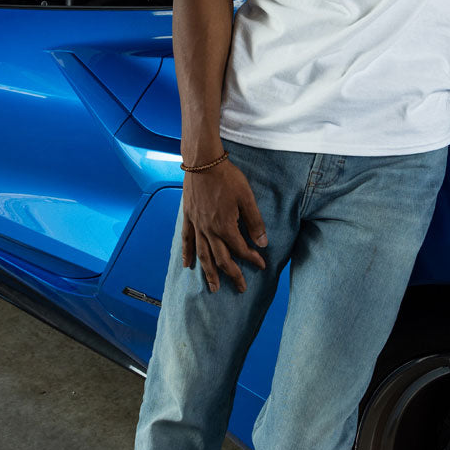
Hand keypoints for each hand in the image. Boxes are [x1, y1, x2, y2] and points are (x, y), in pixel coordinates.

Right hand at [181, 159, 267, 293]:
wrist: (203, 162)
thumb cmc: (227, 177)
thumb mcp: (246, 197)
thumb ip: (254, 221)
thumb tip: (262, 243)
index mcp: (225, 226)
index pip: (241, 249)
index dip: (252, 258)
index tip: (261, 264)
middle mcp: (209, 230)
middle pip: (221, 259)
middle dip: (233, 275)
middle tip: (241, 288)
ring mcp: (197, 225)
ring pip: (203, 254)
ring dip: (209, 273)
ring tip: (213, 287)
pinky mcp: (188, 217)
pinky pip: (187, 240)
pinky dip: (187, 253)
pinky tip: (187, 265)